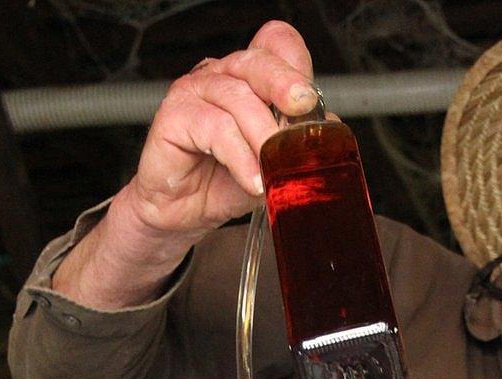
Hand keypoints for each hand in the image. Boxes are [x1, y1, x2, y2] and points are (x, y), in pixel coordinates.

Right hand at [127, 20, 316, 238]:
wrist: (185, 212)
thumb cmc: (225, 182)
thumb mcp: (273, 161)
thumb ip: (297, 141)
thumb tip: (327, 131)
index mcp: (250, 78)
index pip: (276, 44)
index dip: (295, 63)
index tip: (310, 99)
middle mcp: (222, 76)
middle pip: (258, 61)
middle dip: (285, 85)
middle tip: (303, 109)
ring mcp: (195, 90)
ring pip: (239, 99)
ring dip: (263, 137)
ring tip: (273, 169)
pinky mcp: (174, 114)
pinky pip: (216, 128)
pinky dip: (240, 157)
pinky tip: (252, 179)